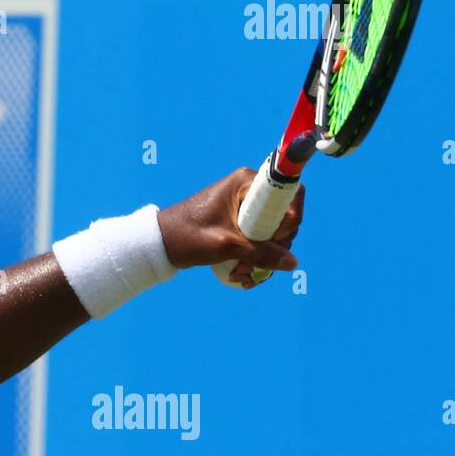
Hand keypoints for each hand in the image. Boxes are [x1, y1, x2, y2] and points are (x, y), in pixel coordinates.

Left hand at [156, 167, 304, 288]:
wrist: (161, 242)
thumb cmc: (188, 237)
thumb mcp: (226, 246)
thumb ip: (260, 253)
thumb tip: (292, 262)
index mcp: (246, 182)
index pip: (288, 192)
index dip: (289, 218)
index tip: (273, 237)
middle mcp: (250, 189)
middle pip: (285, 217)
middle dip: (275, 245)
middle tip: (255, 263)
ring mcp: (247, 205)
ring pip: (275, 231)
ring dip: (264, 255)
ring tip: (242, 272)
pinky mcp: (242, 221)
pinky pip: (262, 238)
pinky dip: (256, 256)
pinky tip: (242, 273)